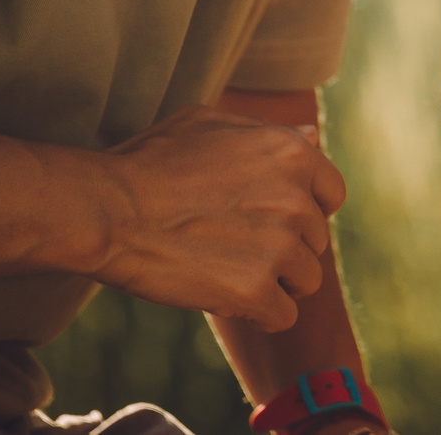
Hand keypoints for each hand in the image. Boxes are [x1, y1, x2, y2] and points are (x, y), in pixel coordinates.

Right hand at [74, 105, 346, 328]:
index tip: (272, 220)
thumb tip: (312, 136)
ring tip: (228, 272)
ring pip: (305, 282)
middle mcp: (295, 198)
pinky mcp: (256, 290)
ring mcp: (278, 246)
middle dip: (284, 248)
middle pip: (317, 241)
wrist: (108, 210)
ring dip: (273, 283)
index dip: (306, 210)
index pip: (332, 195)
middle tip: (234, 246)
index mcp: (291, 154)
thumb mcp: (211, 124)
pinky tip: (227, 298)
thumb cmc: (150, 162)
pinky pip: (283, 316)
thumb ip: (267, 133)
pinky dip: (259, 315)